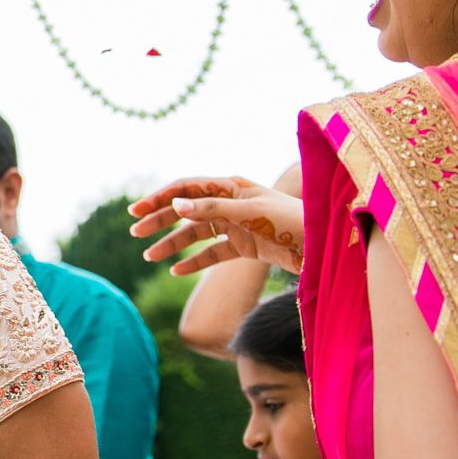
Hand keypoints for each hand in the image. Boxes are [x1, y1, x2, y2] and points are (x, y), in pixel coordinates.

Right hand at [128, 177, 303, 275]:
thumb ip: (212, 208)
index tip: (136, 212)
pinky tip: (176, 271)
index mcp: (231, 187)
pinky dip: (194, 262)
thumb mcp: (249, 212)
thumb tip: (176, 204)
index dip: (160, 197)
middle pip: (187, 210)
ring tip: (150, 258)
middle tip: (136, 234)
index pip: (186, 187)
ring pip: (196, 234)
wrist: (321, 246)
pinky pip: (213, 254)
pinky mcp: (245, 247)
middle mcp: (231, 203)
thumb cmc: (290, 221)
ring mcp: (237, 225)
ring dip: (173, 244)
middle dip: (160, 220)